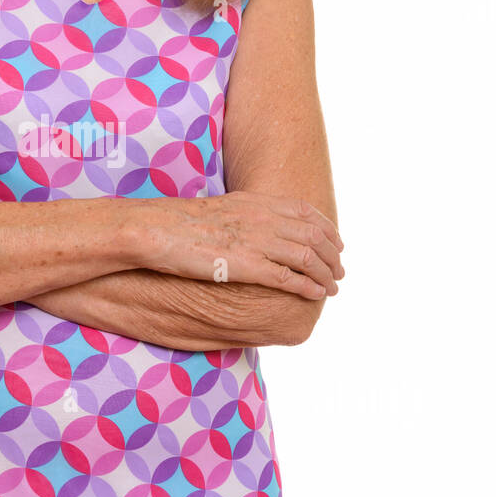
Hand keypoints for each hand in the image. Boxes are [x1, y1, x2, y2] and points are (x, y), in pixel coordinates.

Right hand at [135, 190, 343, 298]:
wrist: (155, 230)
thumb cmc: (178, 223)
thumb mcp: (219, 210)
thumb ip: (242, 217)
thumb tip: (250, 228)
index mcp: (256, 201)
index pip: (307, 212)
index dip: (327, 229)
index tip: (336, 243)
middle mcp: (262, 218)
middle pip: (314, 236)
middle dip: (334, 255)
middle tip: (340, 271)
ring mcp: (256, 241)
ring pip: (308, 258)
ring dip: (327, 274)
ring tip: (334, 287)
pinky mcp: (246, 265)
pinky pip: (288, 278)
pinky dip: (308, 287)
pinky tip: (316, 295)